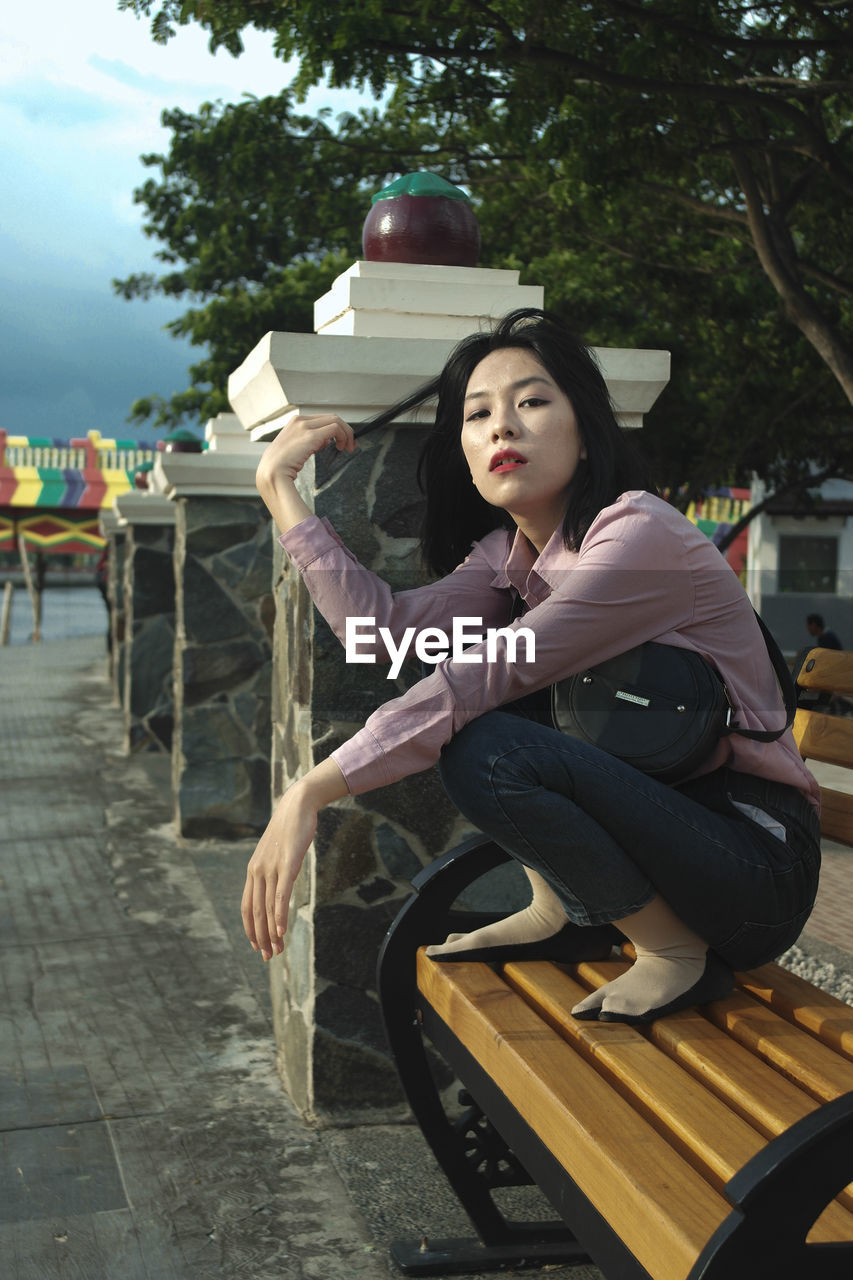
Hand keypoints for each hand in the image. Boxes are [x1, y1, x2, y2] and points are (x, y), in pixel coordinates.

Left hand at [241, 785, 317, 960]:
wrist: (297, 806)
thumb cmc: (289, 830)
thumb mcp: (277, 853)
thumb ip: (274, 870)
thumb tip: (277, 885)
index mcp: (253, 870)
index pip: (247, 907)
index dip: (250, 929)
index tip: (256, 945)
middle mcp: (257, 871)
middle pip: (255, 912)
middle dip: (259, 937)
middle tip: (266, 956)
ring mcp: (271, 868)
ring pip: (267, 908)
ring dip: (270, 933)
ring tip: (275, 951)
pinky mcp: (287, 865)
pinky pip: (280, 896)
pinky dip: (279, 916)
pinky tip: (281, 931)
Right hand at [256, 413, 357, 534]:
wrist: (271, 473)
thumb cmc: (280, 466)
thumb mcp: (295, 449)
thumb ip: (309, 442)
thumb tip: (325, 441)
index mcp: (295, 422)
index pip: (323, 419)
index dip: (337, 429)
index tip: (343, 442)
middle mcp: (300, 421)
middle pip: (331, 417)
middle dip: (345, 430)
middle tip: (350, 445)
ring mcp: (304, 426)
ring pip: (335, 420)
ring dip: (347, 433)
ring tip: (348, 447)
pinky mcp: (310, 435)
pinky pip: (334, 429)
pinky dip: (343, 436)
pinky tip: (341, 447)